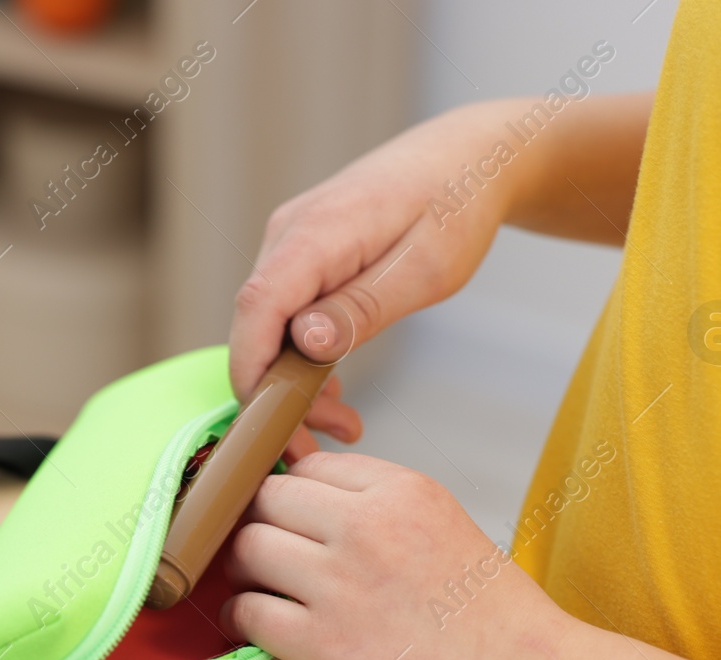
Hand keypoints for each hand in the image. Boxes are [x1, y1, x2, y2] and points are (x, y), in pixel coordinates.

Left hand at [220, 451, 571, 659]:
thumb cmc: (496, 624)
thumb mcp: (447, 530)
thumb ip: (383, 509)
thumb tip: (318, 499)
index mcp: (403, 492)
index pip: (310, 467)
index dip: (293, 495)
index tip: (288, 518)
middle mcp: (366, 526)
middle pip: (267, 498)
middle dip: (259, 523)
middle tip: (265, 554)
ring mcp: (339, 583)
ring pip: (247, 548)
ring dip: (243, 569)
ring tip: (258, 588)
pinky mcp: (321, 643)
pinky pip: (247, 611)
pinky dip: (241, 619)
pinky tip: (255, 628)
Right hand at [229, 100, 535, 455]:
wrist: (469, 157)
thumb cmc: (456, 205)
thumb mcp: (424, 269)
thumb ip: (360, 308)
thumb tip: (301, 343)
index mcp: (317, 232)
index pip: (256, 307)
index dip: (251, 371)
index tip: (266, 425)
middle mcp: (288, 234)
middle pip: (256, 326)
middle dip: (279, 393)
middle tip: (324, 442)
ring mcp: (290, 243)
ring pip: (270, 326)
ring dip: (295, 381)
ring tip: (345, 422)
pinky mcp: (301, 256)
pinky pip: (286, 315)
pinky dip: (304, 357)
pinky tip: (335, 389)